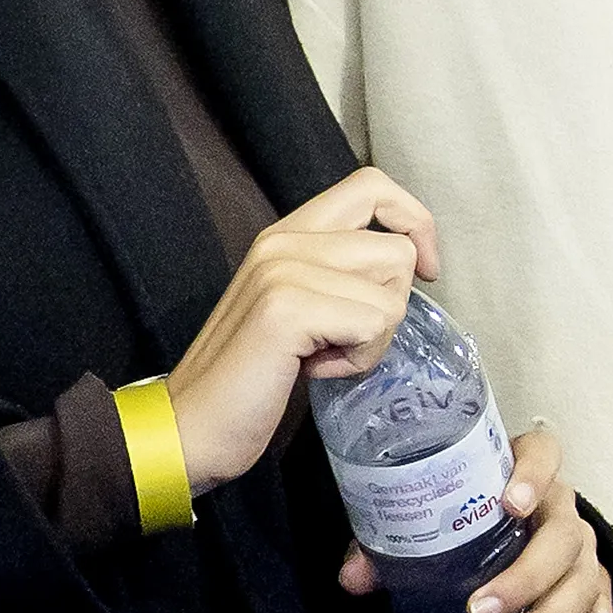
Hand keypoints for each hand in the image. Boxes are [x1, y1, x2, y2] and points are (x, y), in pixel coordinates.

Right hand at [164, 166, 437, 494]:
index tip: (423, 271)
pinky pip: (374, 324)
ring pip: (392, 291)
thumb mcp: (298, 306)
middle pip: (397, 248)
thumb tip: (409, 262)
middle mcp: (283, 240)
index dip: (415, 221)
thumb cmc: (253, 376)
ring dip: (372, 339)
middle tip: (340, 339)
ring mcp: (282, 270)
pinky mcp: (286, 309)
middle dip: (389, 305)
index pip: (373, 185)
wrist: (188, 428)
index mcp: (287, 233)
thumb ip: (338, 272)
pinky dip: (358, 360)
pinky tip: (311, 370)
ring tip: (320, 355)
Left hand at [339, 424, 612, 612]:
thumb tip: (352, 578)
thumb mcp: (430, 519)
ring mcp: (585, 552)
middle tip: (479, 611)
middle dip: (525, 578)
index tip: (511, 504)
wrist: (514, 534)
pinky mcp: (595, 592)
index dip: (535, 474)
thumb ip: (390, 542)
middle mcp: (563, 510)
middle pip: (563, 536)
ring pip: (582, 582)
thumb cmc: (465, 521)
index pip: (544, 453)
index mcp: (526, 474)